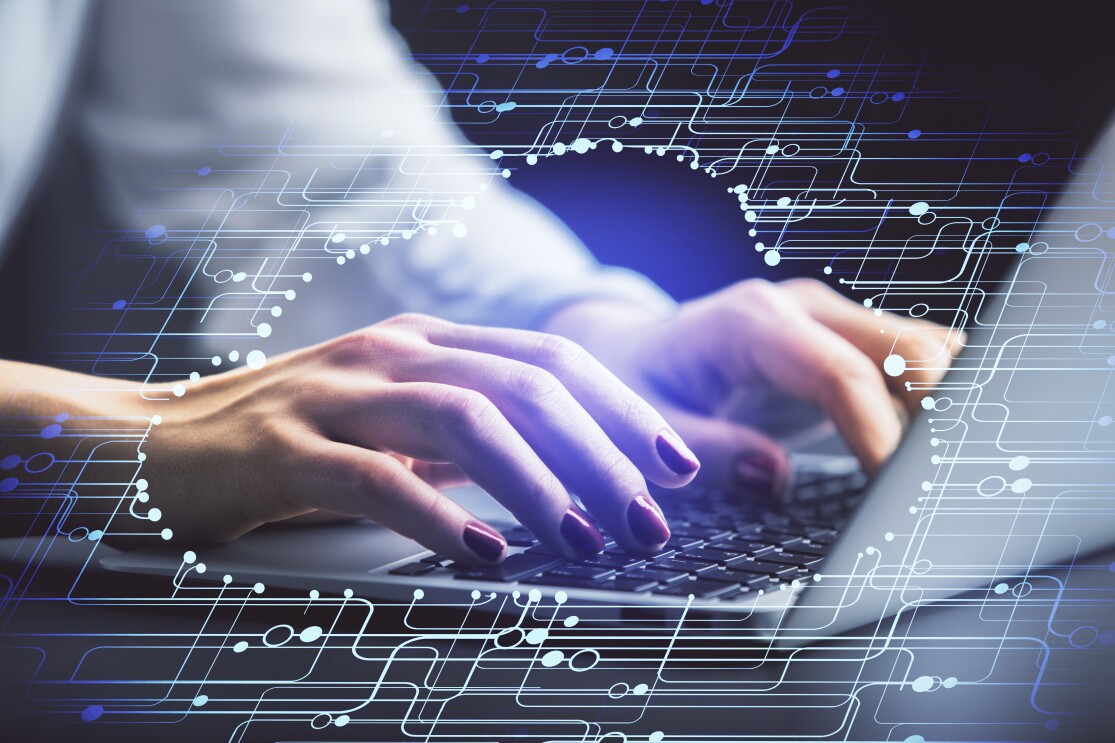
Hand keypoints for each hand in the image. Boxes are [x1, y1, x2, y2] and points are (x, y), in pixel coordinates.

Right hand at [138, 314, 698, 563]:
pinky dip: (439, 514)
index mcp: (421, 344)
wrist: (148, 445)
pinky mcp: (282, 450)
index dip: (621, 409)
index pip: (546, 359)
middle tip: (650, 519)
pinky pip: (376, 477)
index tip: (676, 462)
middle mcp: (388, 354)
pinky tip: (485, 553)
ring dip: (539, 483)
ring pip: (464, 419)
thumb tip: (554, 472)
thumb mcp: (384, 424)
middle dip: (602, 453)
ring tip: (587, 542)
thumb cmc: (283, 442)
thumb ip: (458, 435)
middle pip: (524, 384)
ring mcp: (334, 395)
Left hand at [545, 278, 963, 495]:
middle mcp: (799, 310)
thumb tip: (772, 475)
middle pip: (907, 348)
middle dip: (936, 417)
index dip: (878, 435)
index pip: (840, 375)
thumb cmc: (631, 387)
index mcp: (749, 323)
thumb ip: (704, 451)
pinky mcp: (843, 342)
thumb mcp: (642, 427)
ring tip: (937, 474)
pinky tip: (923, 454)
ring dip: (942, 409)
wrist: (631, 352)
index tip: (898, 492)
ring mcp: (828, 320)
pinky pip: (910, 364)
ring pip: (924, 350)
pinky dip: (929, 405)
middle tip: (933, 489)